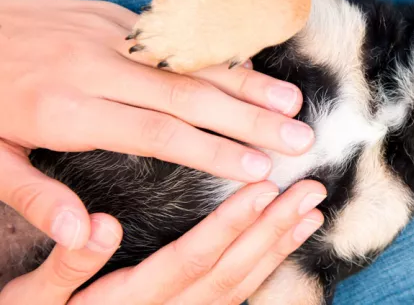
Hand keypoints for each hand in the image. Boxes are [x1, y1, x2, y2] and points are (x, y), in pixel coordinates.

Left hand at [0, 0, 314, 248]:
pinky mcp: (114, 19)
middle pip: (189, 97)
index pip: (157, 135)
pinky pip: (177, 39)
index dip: (213, 152)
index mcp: (68, 111)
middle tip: (299, 138)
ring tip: (292, 102)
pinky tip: (253, 66)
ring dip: (247, 82)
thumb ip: (34, 196)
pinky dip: (218, 53)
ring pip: (191, 63)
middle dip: (251, 119)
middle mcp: (99, 70)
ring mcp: (110, 38)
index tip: (259, 169)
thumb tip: (82, 235)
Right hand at [0, 180, 326, 304]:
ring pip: (243, 282)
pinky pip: (238, 293)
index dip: (230, 223)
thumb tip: (99, 226)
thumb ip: (69, 265)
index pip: (193, 257)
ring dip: (280, 246)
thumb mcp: (35, 297)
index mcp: (134, 299)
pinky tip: (285, 242)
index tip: (263, 188)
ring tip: (311, 213)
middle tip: (310, 191)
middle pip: (232, 267)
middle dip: (274, 227)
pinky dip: (268, 266)